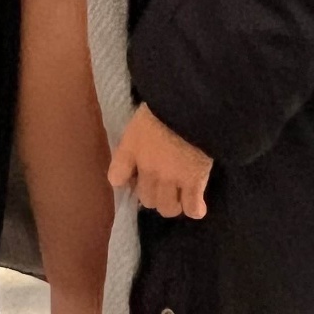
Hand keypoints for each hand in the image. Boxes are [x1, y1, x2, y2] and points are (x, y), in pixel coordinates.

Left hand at [107, 104, 211, 219]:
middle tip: (164, 185)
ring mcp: (170, 178)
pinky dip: (195, 209)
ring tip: (181, 195)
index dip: (126, 182)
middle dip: (154, 194)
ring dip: (173, 204)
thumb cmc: (165, 103)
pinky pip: (192, 209)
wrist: (192, 104)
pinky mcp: (194, 183)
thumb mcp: (142, 116)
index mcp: (131, 147)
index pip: (116, 178)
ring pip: (167, 208)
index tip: (135, 178)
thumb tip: (139, 153)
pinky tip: (197, 203)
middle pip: (146, 199)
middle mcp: (148, 167)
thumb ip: (138, 137)